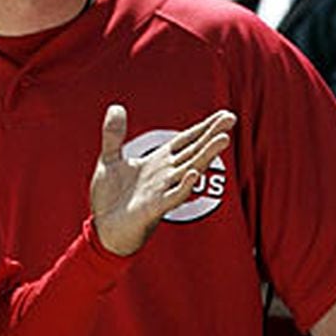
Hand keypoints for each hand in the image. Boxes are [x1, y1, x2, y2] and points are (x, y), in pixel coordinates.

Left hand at [90, 105, 235, 255]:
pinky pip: (173, 197)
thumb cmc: (111, 198)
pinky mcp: (154, 209)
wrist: (104, 229)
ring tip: (222, 140)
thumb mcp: (109, 160)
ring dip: (205, 156)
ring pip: (190, 171)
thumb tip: (116, 107)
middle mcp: (166, 175)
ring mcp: (162, 191)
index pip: (186, 141)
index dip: (203, 128)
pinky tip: (194, 173)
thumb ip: (113, 135)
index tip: (224, 115)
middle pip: (193, 151)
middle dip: (211, 136)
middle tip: (231, 119)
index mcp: (158, 162)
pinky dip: (184, 186)